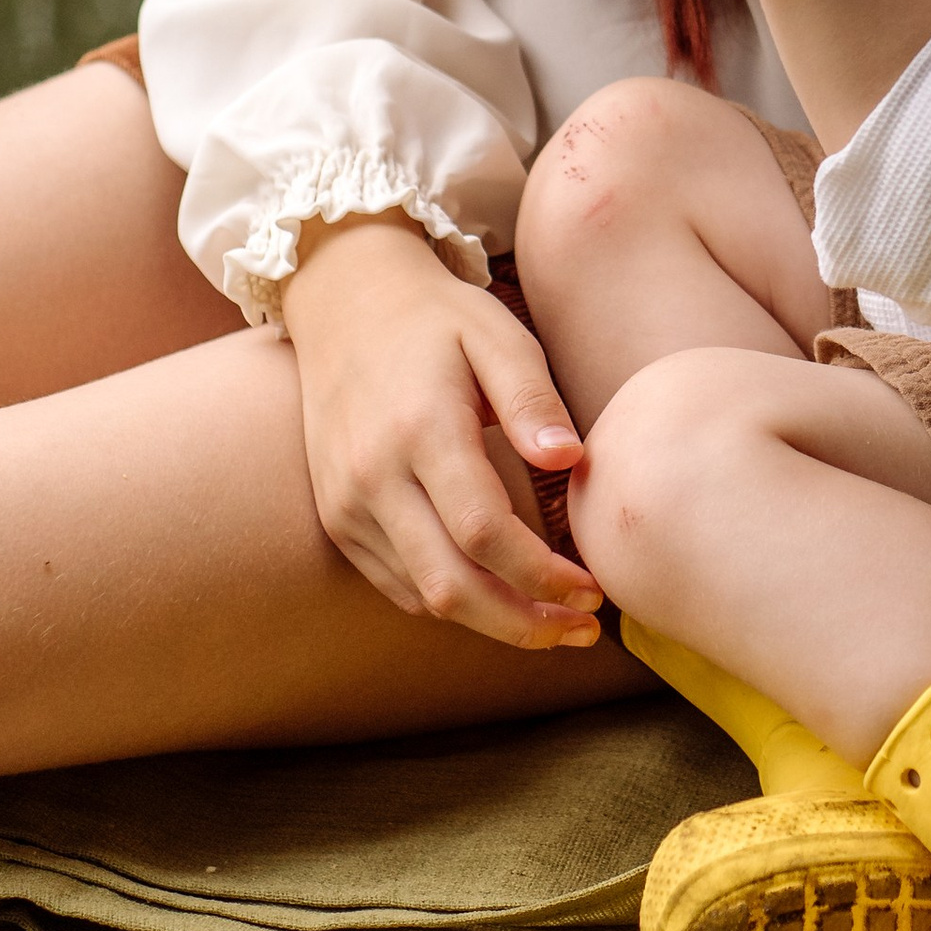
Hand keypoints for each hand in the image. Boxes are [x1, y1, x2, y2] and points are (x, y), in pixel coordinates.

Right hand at [279, 214, 603, 650]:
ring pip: (423, 596)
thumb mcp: (497, 335)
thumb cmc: (436, 318)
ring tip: (554, 623)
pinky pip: (396, 584)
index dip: (543, 576)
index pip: (486, 534)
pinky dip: (450, 602)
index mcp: (421, 430)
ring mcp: (346, 504)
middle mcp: (373, 478)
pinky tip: (499, 597)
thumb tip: (572, 460)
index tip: (594, 588)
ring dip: (492, 623)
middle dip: (523, 623)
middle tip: (582, 629)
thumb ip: (533, 400)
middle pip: (451, 587)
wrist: (344, 302)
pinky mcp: (336, 516)